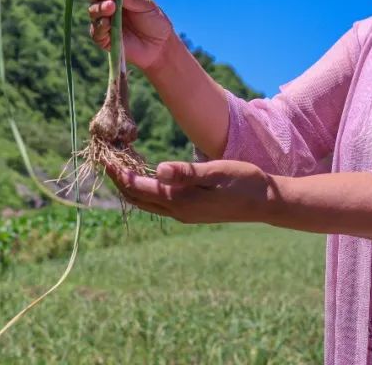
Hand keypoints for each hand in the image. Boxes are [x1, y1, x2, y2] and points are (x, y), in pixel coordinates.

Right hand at [84, 0, 173, 71]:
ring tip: (112, 6)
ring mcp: (102, 19)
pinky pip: (96, 30)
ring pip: (92, 10)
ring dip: (100, 6)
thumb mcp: (147, 5)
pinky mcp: (103, 37)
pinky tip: (107, 22)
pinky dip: (100, 25)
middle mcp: (105, 2)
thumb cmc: (154, 20)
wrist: (160, 46)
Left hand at [106, 160, 277, 224]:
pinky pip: (158, 202)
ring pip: (146, 202)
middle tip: (105, 159)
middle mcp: (178, 211)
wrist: (266, 202)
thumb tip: (159, 169)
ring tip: (119, 166)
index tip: (105, 157)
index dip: (119, 173)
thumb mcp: (217, 172)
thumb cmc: (245, 182)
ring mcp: (184, 214)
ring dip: (130, 186)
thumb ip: (188, 172)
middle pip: (136, 198)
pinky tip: (145, 176)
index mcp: (181, 200)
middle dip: (118, 180)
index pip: (139, 187)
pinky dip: (145, 190)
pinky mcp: (191, 212)